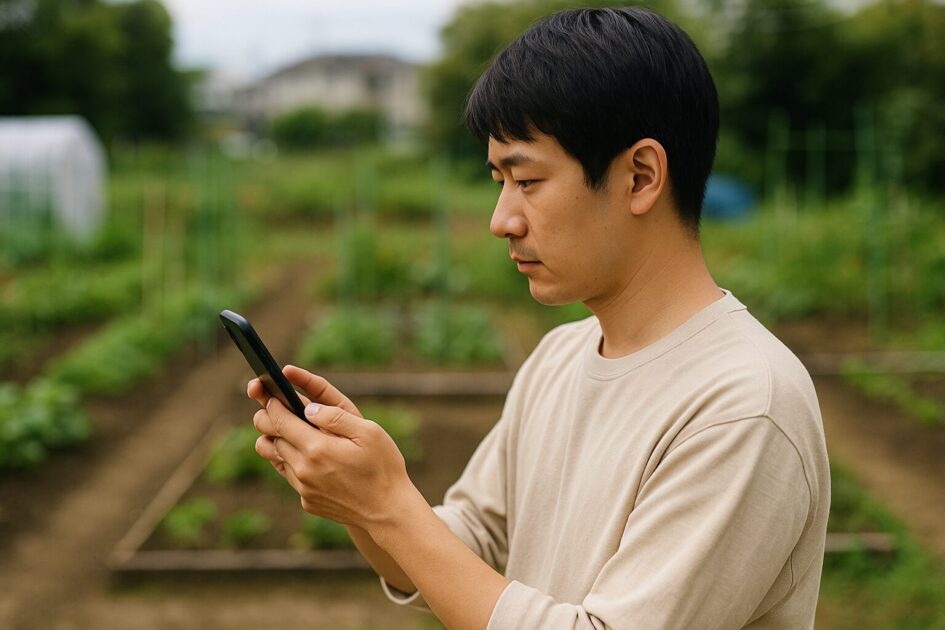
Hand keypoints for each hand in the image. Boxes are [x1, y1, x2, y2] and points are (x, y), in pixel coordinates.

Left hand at [248, 366, 417, 531]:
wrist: (387, 512)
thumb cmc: (383, 467)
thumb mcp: (369, 432)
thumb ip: (336, 416)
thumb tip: (308, 408)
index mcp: (317, 448)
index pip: (280, 421)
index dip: (273, 405)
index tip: (273, 396)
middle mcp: (303, 470)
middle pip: (272, 439)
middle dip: (270, 422)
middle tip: (274, 410)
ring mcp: (303, 488)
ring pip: (277, 459)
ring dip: (281, 443)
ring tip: (290, 432)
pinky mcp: (307, 502)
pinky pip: (291, 477)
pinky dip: (294, 464)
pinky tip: (310, 458)